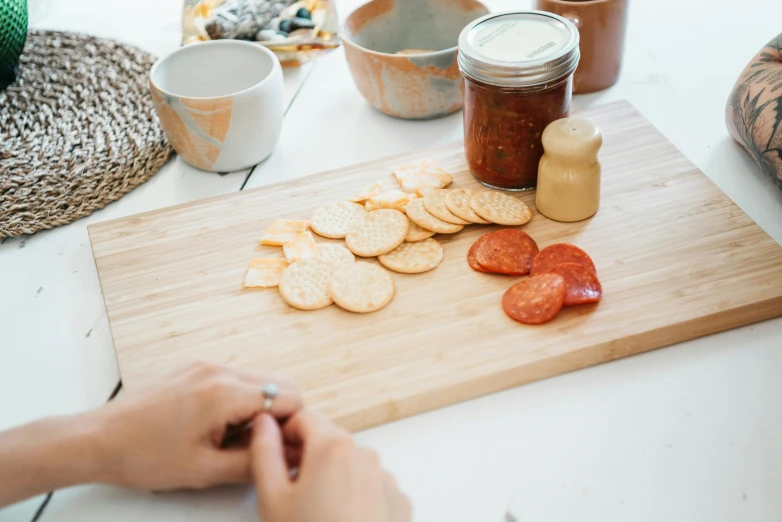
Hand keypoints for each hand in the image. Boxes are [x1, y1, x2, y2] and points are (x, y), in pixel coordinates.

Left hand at [95, 361, 301, 490]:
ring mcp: (205, 365)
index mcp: (226, 393)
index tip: (280, 448)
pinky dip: (237, 399)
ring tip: (233, 438)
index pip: (290, 397)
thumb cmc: (144, 456)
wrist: (98, 440)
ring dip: (258, 407)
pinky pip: (233, 378)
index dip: (293, 426)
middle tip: (261, 445)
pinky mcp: (193, 367)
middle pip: (279, 383)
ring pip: (257, 379)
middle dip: (280, 415)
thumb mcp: (206, 471)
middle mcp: (219, 370)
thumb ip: (255, 461)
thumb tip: (289, 457)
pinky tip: (215, 425)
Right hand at [251, 410, 411, 521]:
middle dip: (308, 459)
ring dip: (334, 478)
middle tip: (292, 495)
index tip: (275, 456)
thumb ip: (264, 451)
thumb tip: (263, 422)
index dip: (284, 433)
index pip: (304, 417)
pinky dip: (357, 497)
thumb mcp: (272, 498)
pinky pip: (373, 488)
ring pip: (351, 465)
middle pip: (329, 441)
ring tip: (317, 515)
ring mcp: (388, 479)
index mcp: (333, 446)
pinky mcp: (400, 503)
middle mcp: (367, 454)